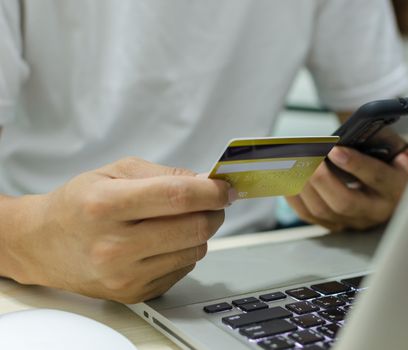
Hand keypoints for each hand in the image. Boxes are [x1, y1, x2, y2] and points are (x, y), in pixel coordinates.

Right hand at [4, 157, 231, 302]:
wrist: (43, 244)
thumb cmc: (79, 203)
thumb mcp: (115, 171)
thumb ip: (165, 174)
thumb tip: (207, 182)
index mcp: (106, 205)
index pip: (176, 197)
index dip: (211, 191)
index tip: (226, 188)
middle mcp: (114, 246)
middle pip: (193, 228)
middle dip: (214, 211)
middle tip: (212, 201)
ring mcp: (124, 276)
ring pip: (195, 251)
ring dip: (200, 232)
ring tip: (180, 220)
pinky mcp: (134, 294)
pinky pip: (183, 269)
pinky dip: (183, 251)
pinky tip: (163, 242)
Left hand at [286, 136, 407, 230]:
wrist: (393, 194)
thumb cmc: (397, 168)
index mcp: (397, 190)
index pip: (378, 179)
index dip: (356, 165)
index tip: (335, 149)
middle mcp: (375, 211)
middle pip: (344, 202)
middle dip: (322, 179)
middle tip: (307, 158)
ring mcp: (352, 221)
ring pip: (323, 211)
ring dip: (304, 186)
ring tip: (292, 163)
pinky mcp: (334, 225)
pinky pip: (309, 215)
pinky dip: (293, 196)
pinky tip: (286, 177)